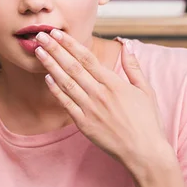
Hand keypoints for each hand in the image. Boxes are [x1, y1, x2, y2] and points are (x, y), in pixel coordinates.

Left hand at [34, 30, 167, 169]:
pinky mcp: (84, 124)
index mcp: (114, 83)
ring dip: (50, 65)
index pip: (87, 58)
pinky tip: (46, 78)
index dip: (70, 44)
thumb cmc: (147, 122)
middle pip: (72, 66)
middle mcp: (100, 93)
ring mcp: (90, 109)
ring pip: (66, 82)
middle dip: (55, 49)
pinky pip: (66, 103)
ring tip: (38, 52)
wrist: (145, 153)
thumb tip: (127, 47)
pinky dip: (55, 90)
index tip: (57, 33)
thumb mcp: (146, 91)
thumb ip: (134, 68)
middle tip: (41, 36)